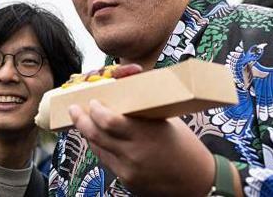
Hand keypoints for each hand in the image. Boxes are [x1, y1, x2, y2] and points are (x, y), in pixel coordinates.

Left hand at [69, 97, 219, 196]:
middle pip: (95, 135)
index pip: (108, 121)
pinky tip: (100, 140)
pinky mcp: (128, 182)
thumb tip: (122, 90)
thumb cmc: (185, 147)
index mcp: (145, 135)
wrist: (198, 182)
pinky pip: (107, 162)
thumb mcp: (166, 122)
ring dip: (88, 134)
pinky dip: (101, 148)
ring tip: (83, 121)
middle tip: (74, 109)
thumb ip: (142, 112)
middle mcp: (133, 154)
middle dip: (80, 120)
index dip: (94, 111)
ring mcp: (129, 171)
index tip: (92, 101)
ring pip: (97, 149)